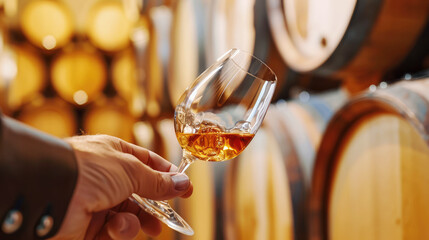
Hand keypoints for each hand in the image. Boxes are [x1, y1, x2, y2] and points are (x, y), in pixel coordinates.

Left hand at [50, 135, 192, 239]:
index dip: (166, 176)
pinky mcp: (87, 225)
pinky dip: (119, 231)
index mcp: (114, 154)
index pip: (147, 163)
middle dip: (155, 207)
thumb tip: (184, 184)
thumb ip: (158, 181)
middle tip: (169, 217)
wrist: (51, 192)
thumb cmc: (88, 169)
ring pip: (129, 215)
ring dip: (138, 222)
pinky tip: (115, 227)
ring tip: (148, 227)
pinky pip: (113, 230)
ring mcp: (96, 201)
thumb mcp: (131, 170)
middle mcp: (105, 177)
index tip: (185, 188)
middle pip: (140, 193)